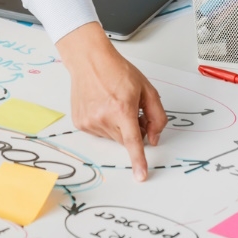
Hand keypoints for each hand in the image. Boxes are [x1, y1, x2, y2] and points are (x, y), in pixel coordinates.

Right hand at [57, 23, 166, 180]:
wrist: (89, 61)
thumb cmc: (117, 71)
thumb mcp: (146, 89)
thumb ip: (156, 116)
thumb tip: (154, 138)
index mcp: (122, 109)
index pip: (132, 141)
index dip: (138, 160)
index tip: (140, 176)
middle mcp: (103, 117)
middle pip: (125, 139)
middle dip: (132, 129)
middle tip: (130, 109)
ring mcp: (89, 121)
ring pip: (113, 137)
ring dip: (117, 126)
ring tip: (113, 103)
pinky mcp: (80, 123)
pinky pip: (99, 132)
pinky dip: (105, 123)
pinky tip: (102, 106)